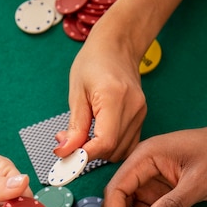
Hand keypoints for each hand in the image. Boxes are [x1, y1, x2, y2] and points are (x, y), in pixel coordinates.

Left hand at [53, 18, 146, 162]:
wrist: (117, 47)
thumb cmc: (94, 63)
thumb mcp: (76, 92)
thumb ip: (74, 126)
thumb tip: (65, 152)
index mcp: (115, 97)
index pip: (104, 141)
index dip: (85, 155)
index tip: (67, 159)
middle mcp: (133, 108)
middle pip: (112, 150)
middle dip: (89, 153)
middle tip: (70, 142)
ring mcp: (140, 115)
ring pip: (120, 152)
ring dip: (99, 152)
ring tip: (84, 137)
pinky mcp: (141, 119)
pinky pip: (127, 145)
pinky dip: (110, 148)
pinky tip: (98, 137)